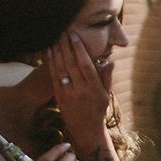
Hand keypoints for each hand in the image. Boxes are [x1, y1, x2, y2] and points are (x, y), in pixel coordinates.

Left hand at [47, 32, 111, 146]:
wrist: (85, 129)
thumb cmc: (98, 110)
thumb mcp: (106, 95)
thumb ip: (107, 77)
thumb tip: (111, 62)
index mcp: (93, 88)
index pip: (85, 65)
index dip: (79, 49)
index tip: (75, 36)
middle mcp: (80, 90)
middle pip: (71, 64)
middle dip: (66, 46)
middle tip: (62, 31)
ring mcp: (68, 93)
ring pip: (61, 69)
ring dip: (57, 52)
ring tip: (55, 37)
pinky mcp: (58, 96)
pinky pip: (54, 77)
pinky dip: (50, 63)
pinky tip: (49, 51)